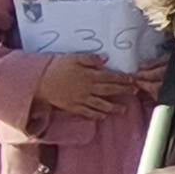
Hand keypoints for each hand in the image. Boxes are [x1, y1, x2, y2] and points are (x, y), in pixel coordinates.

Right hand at [37, 57, 156, 119]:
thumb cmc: (56, 67)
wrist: (40, 82)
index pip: (110, 77)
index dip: (123, 79)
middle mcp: (88, 88)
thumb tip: (105, 59)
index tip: (132, 80)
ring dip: (114, 107)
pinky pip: (88, 113)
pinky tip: (103, 116)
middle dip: (123, 91)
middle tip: (134, 92)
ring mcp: (81, 99)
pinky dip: (97, 115)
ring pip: (101, 105)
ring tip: (124, 109)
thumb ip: (90, 58)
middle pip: (109, 91)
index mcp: (89, 75)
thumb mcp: (73, 58)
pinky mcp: (74, 107)